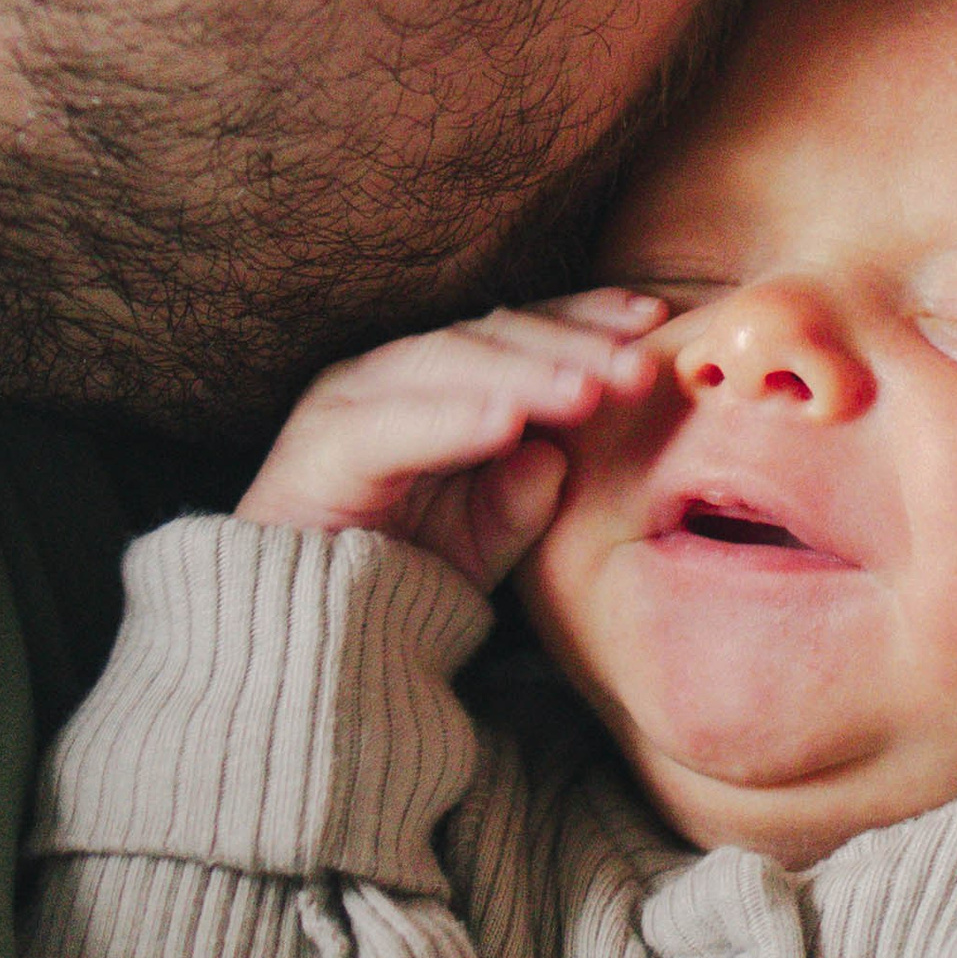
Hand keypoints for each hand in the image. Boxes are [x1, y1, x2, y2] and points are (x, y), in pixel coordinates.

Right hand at [237, 291, 666, 589]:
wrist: (304, 639)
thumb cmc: (400, 578)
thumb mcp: (484, 541)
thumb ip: (525, 499)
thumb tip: (558, 458)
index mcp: (435, 381)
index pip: (517, 331)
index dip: (583, 318)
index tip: (653, 319)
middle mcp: (389, 376)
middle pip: (490, 338)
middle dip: (572, 348)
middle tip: (640, 366)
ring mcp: (348, 404)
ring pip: (446, 368)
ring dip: (524, 376)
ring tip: (589, 390)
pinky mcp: (319, 451)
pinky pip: (391, 427)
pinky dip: (451, 420)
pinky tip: (507, 423)